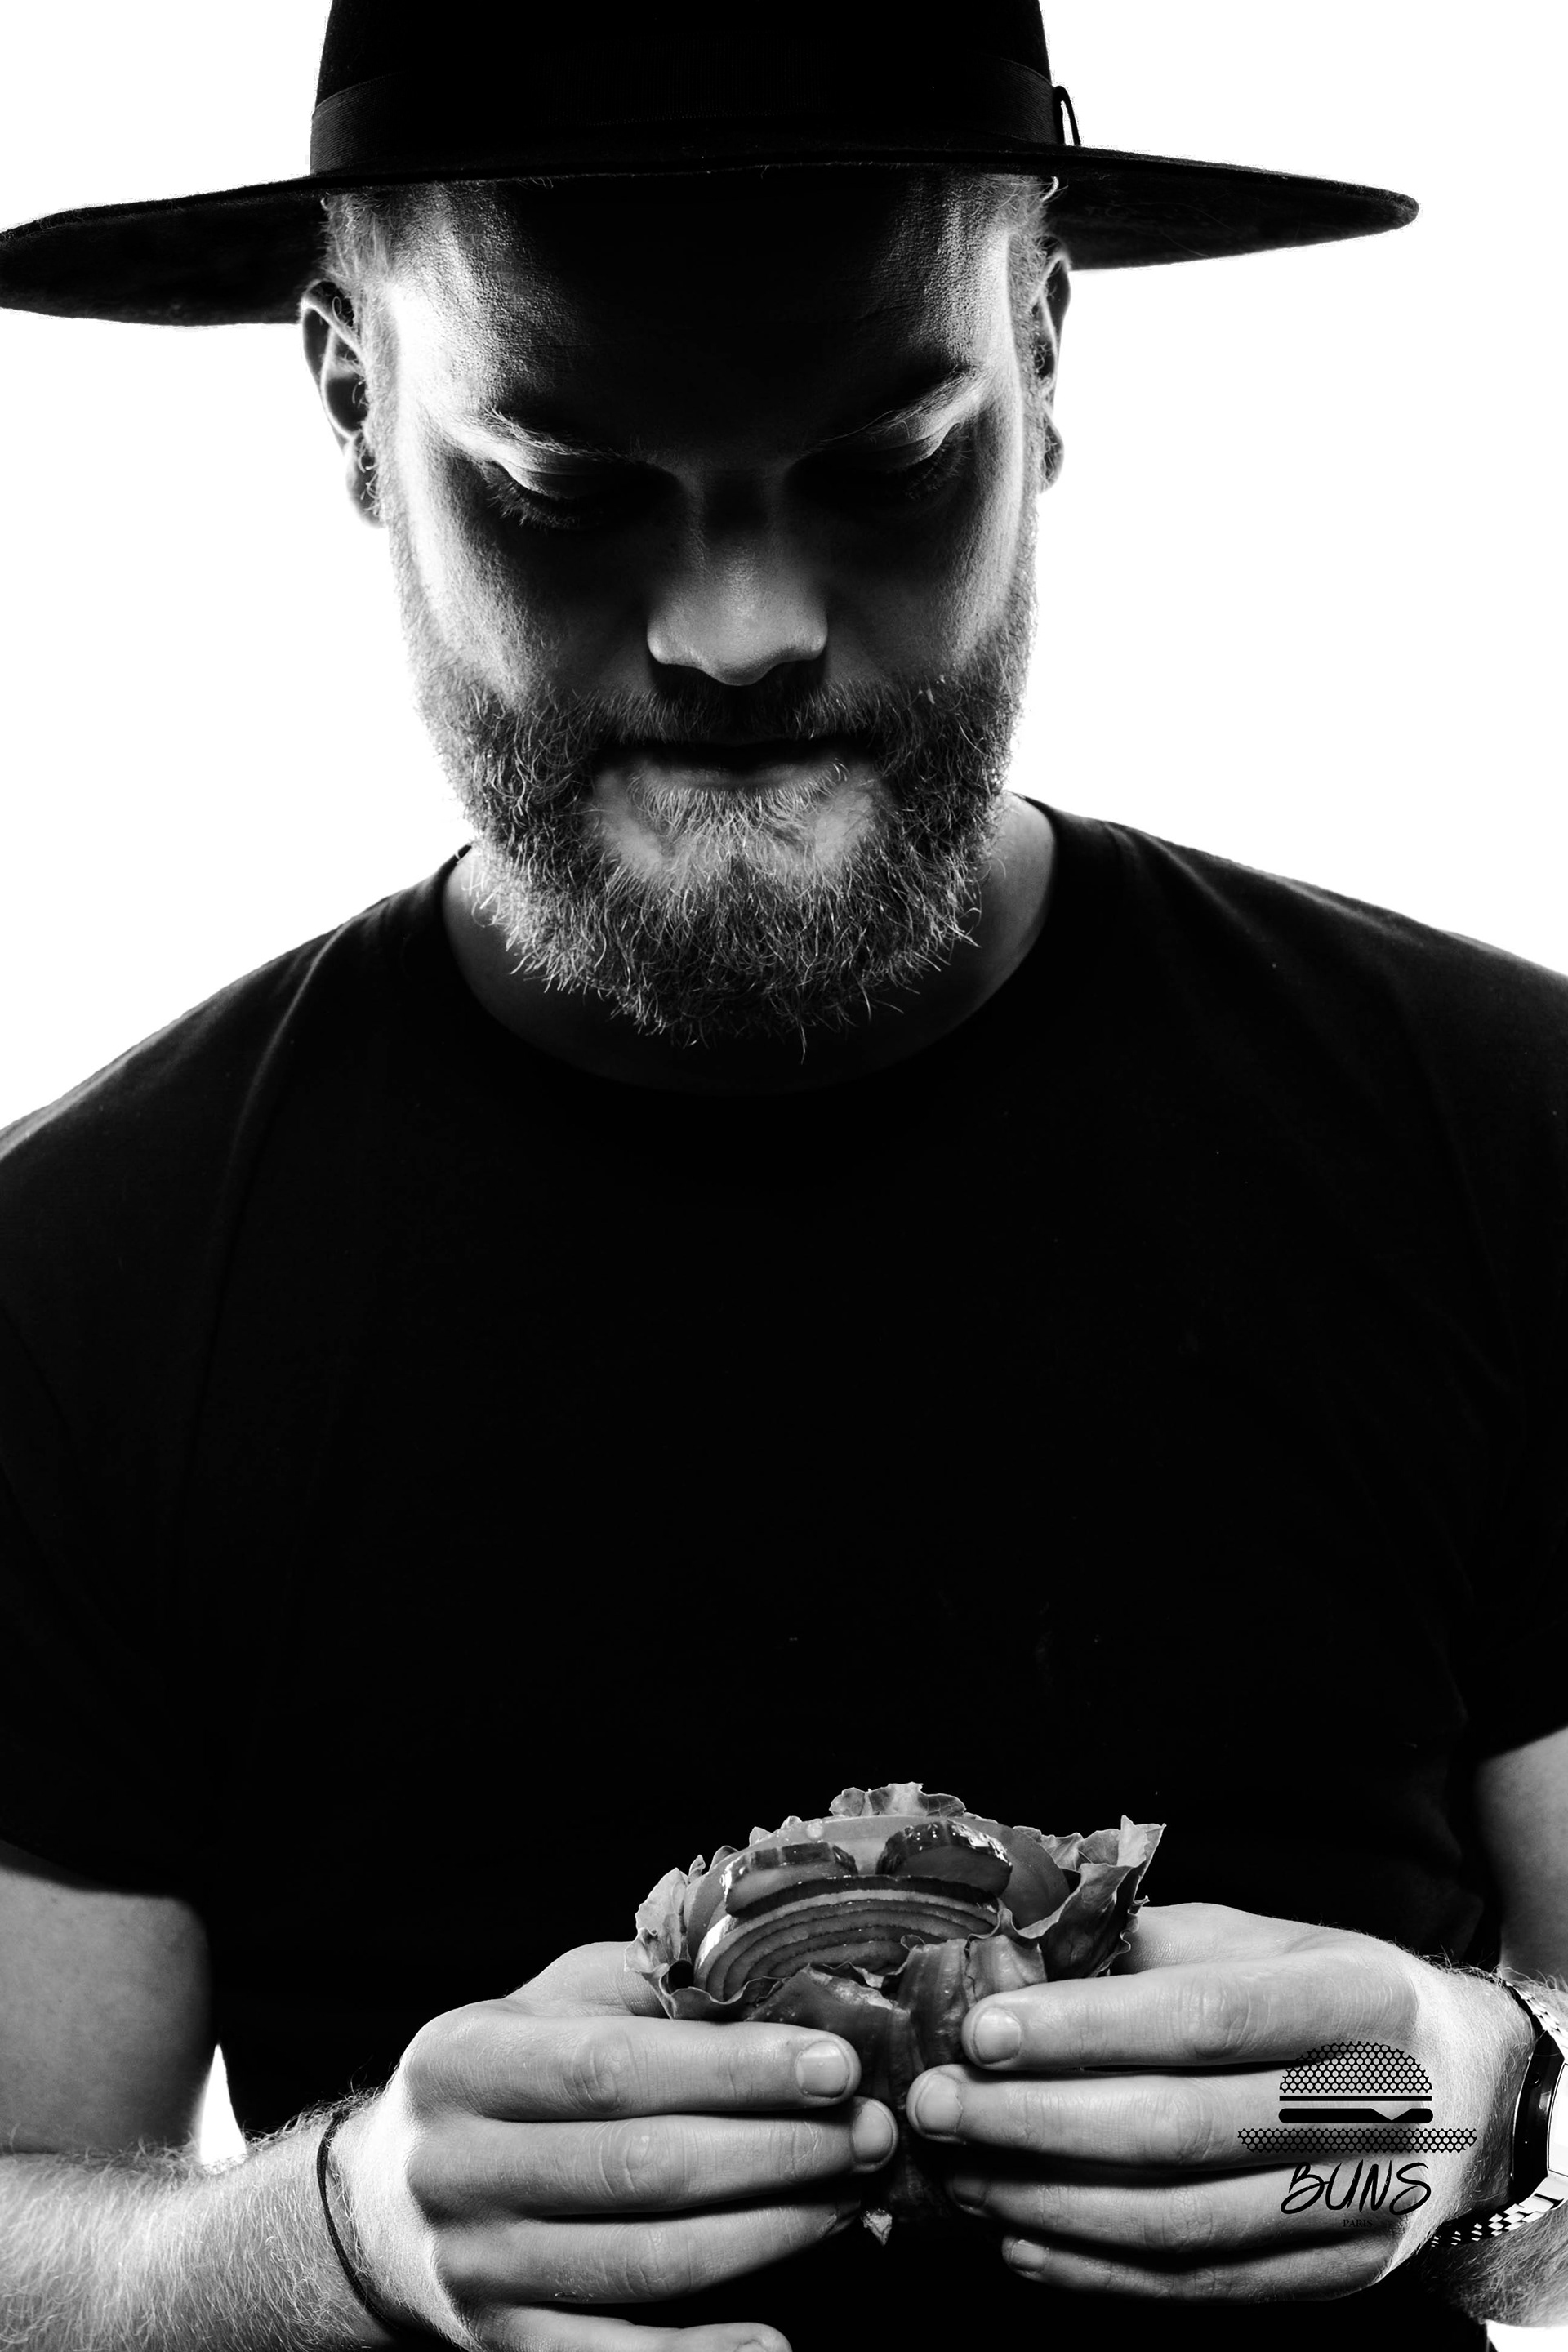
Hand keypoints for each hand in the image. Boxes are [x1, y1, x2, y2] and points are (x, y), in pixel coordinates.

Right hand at [333, 1940, 896, 2350]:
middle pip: (644, 2168)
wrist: (382, 2205)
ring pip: (647, 2264)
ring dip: (769, 2234)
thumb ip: (651, 1987)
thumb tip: (782, 1974)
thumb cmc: (506, 2075)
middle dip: (777, 2151)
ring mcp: (478, 2270)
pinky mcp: (504, 2346)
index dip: (735, 2067)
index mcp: (465, 2063)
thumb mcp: (551, 2002)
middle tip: (871, 2130)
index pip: (617, 2067)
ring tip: (850, 2198)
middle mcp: (457, 2170)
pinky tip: (779, 2339)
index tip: (835, 2061)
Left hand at [905, 1901, 1533, 2301]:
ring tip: (959, 2171)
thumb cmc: (1328, 1993)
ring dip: (1048, 2201)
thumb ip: (1146, 1947)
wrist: (1461, 2089)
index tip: (980, 2030)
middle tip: (936, 2105)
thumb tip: (1012, 1959)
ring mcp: (1359, 2204)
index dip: (1084, 2029)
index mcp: (1355, 1999)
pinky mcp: (1337, 2273)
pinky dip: (1098, 2270)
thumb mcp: (1258, 1939)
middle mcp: (1372, 2108)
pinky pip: (1200, 2285)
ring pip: (1179, 2221)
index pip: (1202, 2019)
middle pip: (1179, 2129)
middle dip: (1036, 2120)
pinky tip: (1021, 2237)